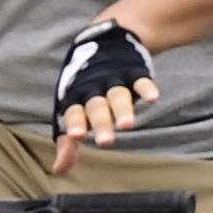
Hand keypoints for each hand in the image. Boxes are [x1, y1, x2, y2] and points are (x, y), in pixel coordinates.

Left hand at [51, 19, 159, 171]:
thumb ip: (68, 143)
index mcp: (78, 98)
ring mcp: (116, 79)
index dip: (76, 123)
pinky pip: (141, 81)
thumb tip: (59, 170)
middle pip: (97, 107)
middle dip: (101, 124)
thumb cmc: (87, 86)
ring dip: (123, 110)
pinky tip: (153, 99)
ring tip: (128, 125)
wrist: (106, 42)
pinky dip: (146, 89)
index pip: (75, 112)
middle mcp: (95, 89)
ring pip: (118, 96)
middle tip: (106, 142)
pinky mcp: (135, 72)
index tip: (75, 136)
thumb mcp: (75, 110)